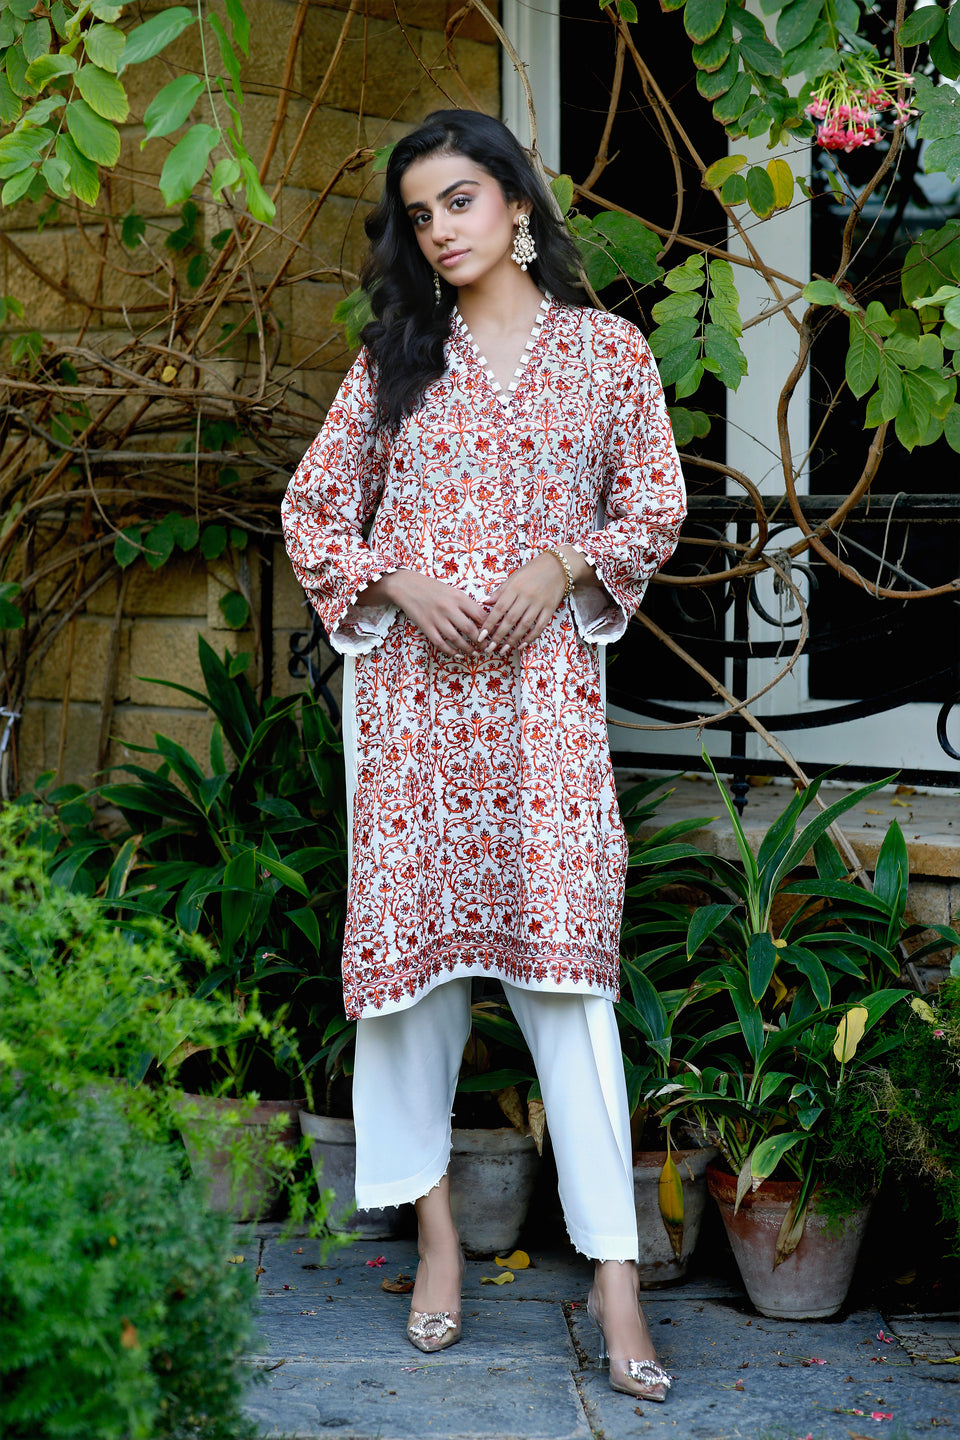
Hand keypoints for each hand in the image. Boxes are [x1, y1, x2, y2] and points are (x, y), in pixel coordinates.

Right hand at [364, 569, 486, 657]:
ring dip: (467, 649)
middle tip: (486, 648)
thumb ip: (466, 604)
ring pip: (456, 639)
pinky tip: (457, 654)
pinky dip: (450, 651)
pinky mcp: (426, 627)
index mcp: (458, 597)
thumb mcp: (453, 591)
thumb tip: (483, 618)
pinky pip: (440, 643)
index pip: (480, 615)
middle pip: (470, 629)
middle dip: (481, 642)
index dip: (489, 627)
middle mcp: (448, 608)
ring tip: (474, 654)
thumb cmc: (433, 588)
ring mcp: (436, 618)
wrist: (407, 586)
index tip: (494, 634)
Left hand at [479, 553, 567, 655]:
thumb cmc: (532, 570)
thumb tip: (484, 602)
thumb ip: (499, 591)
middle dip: (499, 636)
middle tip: (489, 648)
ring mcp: (539, 604)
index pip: (499, 609)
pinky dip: (531, 637)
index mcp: (515, 587)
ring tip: (503, 650)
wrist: (558, 565)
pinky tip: (522, 645)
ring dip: (513, 640)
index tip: (481, 635)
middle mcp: (526, 596)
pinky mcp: (550, 609)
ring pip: (524, 625)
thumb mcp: (513, 577)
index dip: (489, 623)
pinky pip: (540, 626)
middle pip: (510, 620)